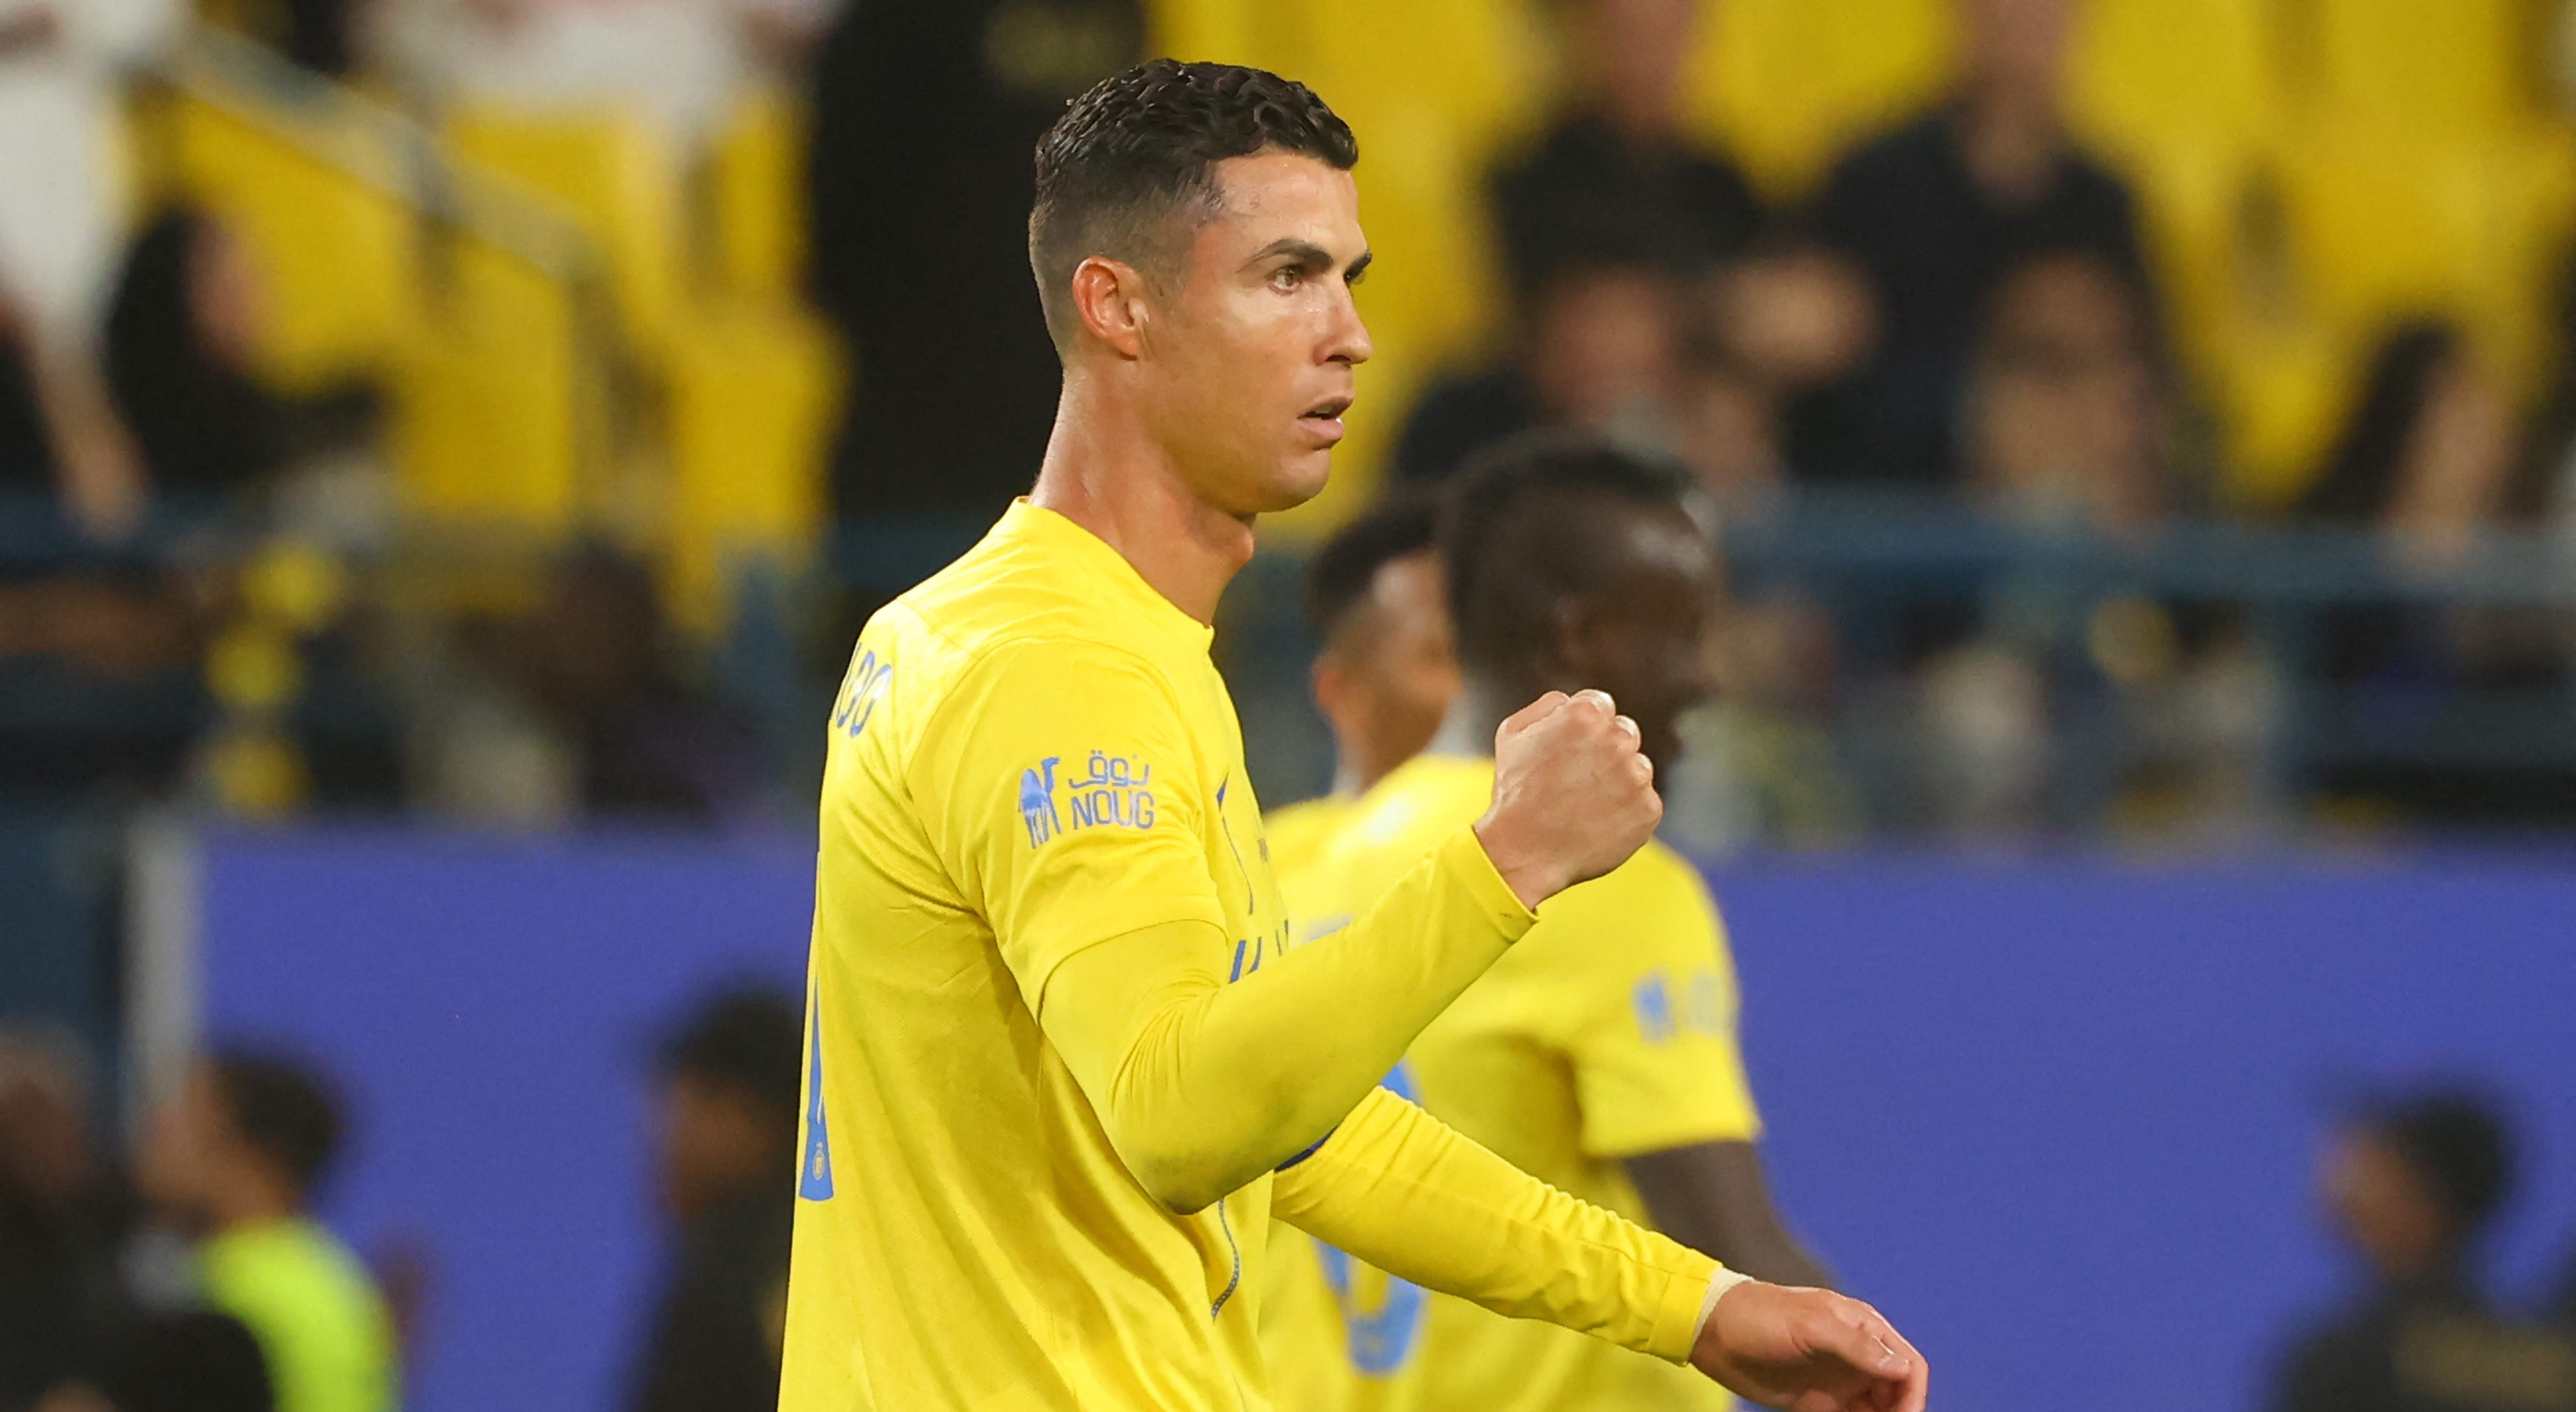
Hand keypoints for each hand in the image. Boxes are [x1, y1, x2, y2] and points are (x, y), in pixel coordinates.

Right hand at [1473, 689, 1660, 908]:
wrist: (1525, 851)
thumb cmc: (1515, 792)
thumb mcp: (1512, 733)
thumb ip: (1548, 705)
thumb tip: (1571, 700)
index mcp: (1586, 714)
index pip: (1601, 704)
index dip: (1583, 728)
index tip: (1569, 750)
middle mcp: (1618, 740)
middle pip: (1624, 733)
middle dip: (1604, 750)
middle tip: (1575, 779)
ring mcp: (1636, 776)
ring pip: (1636, 768)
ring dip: (1617, 781)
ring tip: (1583, 805)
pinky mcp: (1648, 810)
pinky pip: (1643, 803)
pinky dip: (1625, 812)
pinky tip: (1597, 823)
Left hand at [1692, 1280, 1926, 1411]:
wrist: (1712, 1330)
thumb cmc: (1759, 1315)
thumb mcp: (1810, 1325)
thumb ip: (1856, 1346)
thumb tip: (1901, 1368)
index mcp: (1862, 1328)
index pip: (1908, 1365)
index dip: (1914, 1395)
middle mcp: (1856, 1356)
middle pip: (1897, 1393)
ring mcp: (1838, 1381)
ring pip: (1876, 1410)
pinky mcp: (1817, 1403)